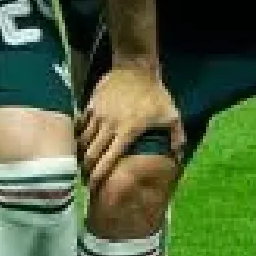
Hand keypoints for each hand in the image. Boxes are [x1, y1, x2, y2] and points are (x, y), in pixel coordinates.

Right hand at [77, 62, 179, 190]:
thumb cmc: (155, 94)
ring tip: (79, 166)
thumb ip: (175, 136)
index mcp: (128, 131)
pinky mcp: (91, 105)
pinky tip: (77, 145)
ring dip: (79, 155)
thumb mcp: (171, 114)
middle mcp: (109, 125)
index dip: (98, 176)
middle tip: (83, 181)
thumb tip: (178, 156)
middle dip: (85, 171)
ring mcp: (98, 114)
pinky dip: (77, 137)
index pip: (108, 160)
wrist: (136, 67)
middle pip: (90, 154)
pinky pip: (80, 125)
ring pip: (82, 141)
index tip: (93, 188)